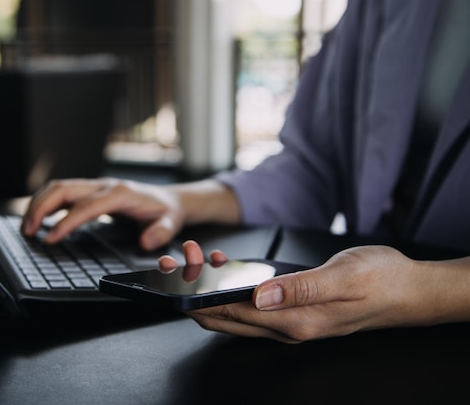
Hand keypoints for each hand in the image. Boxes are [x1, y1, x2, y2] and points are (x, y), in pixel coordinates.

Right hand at [22, 178, 183, 250]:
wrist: (169, 199)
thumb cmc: (166, 212)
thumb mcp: (171, 223)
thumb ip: (161, 233)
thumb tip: (146, 241)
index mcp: (120, 193)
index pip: (86, 206)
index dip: (66, 222)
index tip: (50, 238)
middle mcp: (104, 186)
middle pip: (64, 189)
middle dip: (41, 208)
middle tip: (28, 231)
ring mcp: (96, 186)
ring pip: (58, 187)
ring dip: (39, 204)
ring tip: (27, 226)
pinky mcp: (90, 191)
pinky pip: (62, 192)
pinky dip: (45, 202)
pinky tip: (38, 218)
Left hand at [159, 242, 469, 342]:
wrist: (409, 290)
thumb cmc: (381, 281)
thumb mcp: (342, 277)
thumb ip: (299, 289)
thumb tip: (259, 295)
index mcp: (295, 322)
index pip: (231, 316)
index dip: (200, 298)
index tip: (180, 276)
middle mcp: (287, 328)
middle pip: (225, 318)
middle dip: (195, 294)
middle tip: (180, 263)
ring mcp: (289, 322)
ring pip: (235, 312)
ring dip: (211, 289)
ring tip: (199, 259)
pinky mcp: (293, 312)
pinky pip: (252, 305)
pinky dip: (233, 287)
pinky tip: (229, 267)